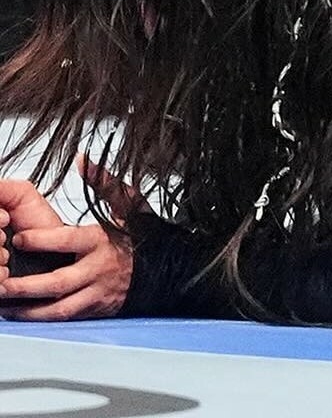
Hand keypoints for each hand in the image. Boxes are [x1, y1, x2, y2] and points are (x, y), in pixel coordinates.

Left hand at [0, 161, 138, 321]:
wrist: (168, 267)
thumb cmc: (144, 234)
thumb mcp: (128, 203)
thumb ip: (103, 183)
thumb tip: (82, 160)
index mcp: (102, 240)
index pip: (67, 241)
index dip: (40, 240)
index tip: (18, 237)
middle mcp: (98, 269)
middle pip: (58, 282)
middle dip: (27, 285)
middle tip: (2, 281)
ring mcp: (96, 293)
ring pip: (58, 308)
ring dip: (29, 309)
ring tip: (5, 305)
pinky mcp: (95, 309)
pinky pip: (65, 318)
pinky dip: (42, 319)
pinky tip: (23, 315)